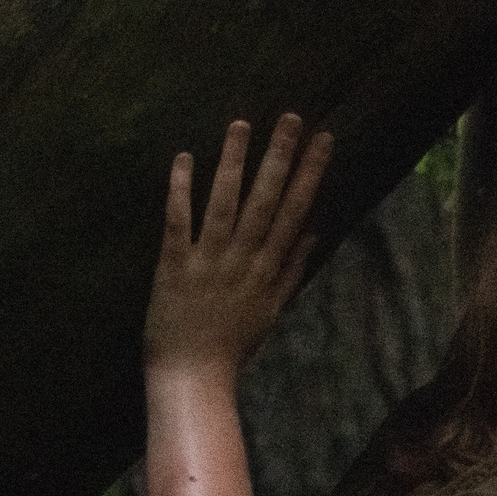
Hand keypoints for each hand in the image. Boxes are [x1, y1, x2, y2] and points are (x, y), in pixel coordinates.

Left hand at [145, 113, 331, 380]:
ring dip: (234, 163)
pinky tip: (185, 158)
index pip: (295, 212)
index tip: (323, 140)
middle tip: (290, 118)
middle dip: (279, 157)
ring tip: (241, 124)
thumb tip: (313, 230)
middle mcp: (243, 260)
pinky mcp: (173, 266)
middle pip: (266, 201)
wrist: (194, 377)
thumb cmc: (233, 346)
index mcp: (269, 269)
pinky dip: (181, 190)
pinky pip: (178, 222)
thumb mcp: (272, 309)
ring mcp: (208, 261)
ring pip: (225, 204)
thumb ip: (292, 269)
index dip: (310, 174)